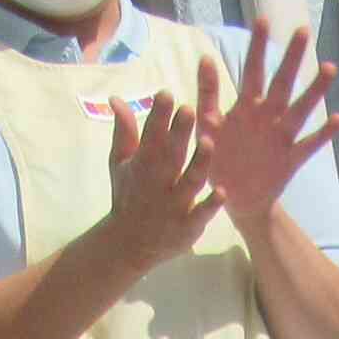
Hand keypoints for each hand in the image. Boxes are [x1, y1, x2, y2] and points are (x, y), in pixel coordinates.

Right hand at [102, 90, 219, 269]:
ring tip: (208, 143)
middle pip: (171, 155)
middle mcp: (159, 182)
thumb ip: (124, 131)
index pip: (151, 135)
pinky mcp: (188, 225)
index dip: (158, 115)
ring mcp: (174, 204)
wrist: (129, 243)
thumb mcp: (120, 163)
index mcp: (143, 164)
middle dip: (178, 133)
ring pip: (189, 181)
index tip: (166, 94)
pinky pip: (201, 214)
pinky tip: (222, 192)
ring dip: (198, 163)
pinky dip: (210, 205)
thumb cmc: (128, 196)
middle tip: (188, 110)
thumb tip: (116, 97)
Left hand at [197, 19, 338, 229]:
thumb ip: (207, 94)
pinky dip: (324, 133)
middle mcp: (267, 117)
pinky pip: (309, 144)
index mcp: (245, 107)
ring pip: (300, 109)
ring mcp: (281, 137)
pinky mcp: (291, 159)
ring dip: (314, 90)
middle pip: (282, 83)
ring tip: (329, 68)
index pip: (252, 70)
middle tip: (303, 31)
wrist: (234, 200)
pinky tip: (338, 118)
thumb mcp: (207, 125)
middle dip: (292, 58)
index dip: (257, 47)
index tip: (263, 20)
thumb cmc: (219, 160)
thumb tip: (204, 58)